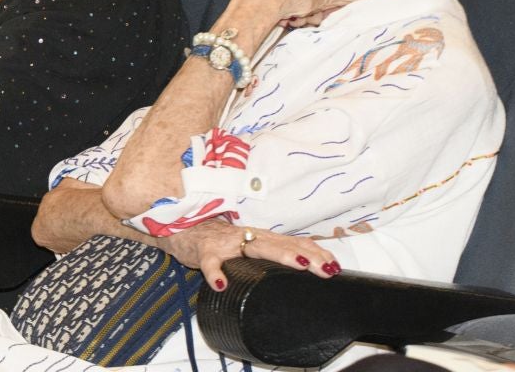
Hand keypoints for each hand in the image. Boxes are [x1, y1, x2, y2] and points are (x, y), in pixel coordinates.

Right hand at [160, 219, 337, 291]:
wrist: (181, 230)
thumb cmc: (219, 242)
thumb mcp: (247, 246)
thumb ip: (269, 254)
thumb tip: (301, 270)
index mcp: (260, 237)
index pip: (292, 241)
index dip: (315, 251)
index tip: (334, 265)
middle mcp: (247, 236)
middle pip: (281, 243)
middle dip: (306, 253)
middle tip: (325, 267)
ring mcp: (226, 243)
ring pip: (254, 246)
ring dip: (278, 254)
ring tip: (298, 264)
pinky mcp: (204, 252)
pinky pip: (210, 263)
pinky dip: (215, 273)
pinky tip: (222, 284)